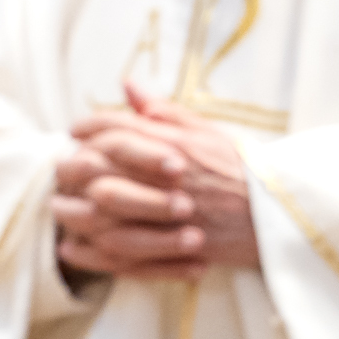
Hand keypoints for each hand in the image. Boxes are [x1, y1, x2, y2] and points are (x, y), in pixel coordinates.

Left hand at [51, 83, 258, 281]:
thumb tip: (128, 85)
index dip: (87, 127)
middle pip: (99, 167)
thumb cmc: (241, 171)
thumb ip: (163, 111)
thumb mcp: (206, 131)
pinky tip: (73, 248)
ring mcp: (168, 214)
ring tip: (60, 207)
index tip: (74, 132)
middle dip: (71, 167)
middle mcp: (166, 176)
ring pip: (102, 212)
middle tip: (61, 168)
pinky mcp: (171, 248)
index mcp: (173, 144)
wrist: (279, 217)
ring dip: (74, 210)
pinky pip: (120, 253)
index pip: (115, 127)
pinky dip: (91, 251)